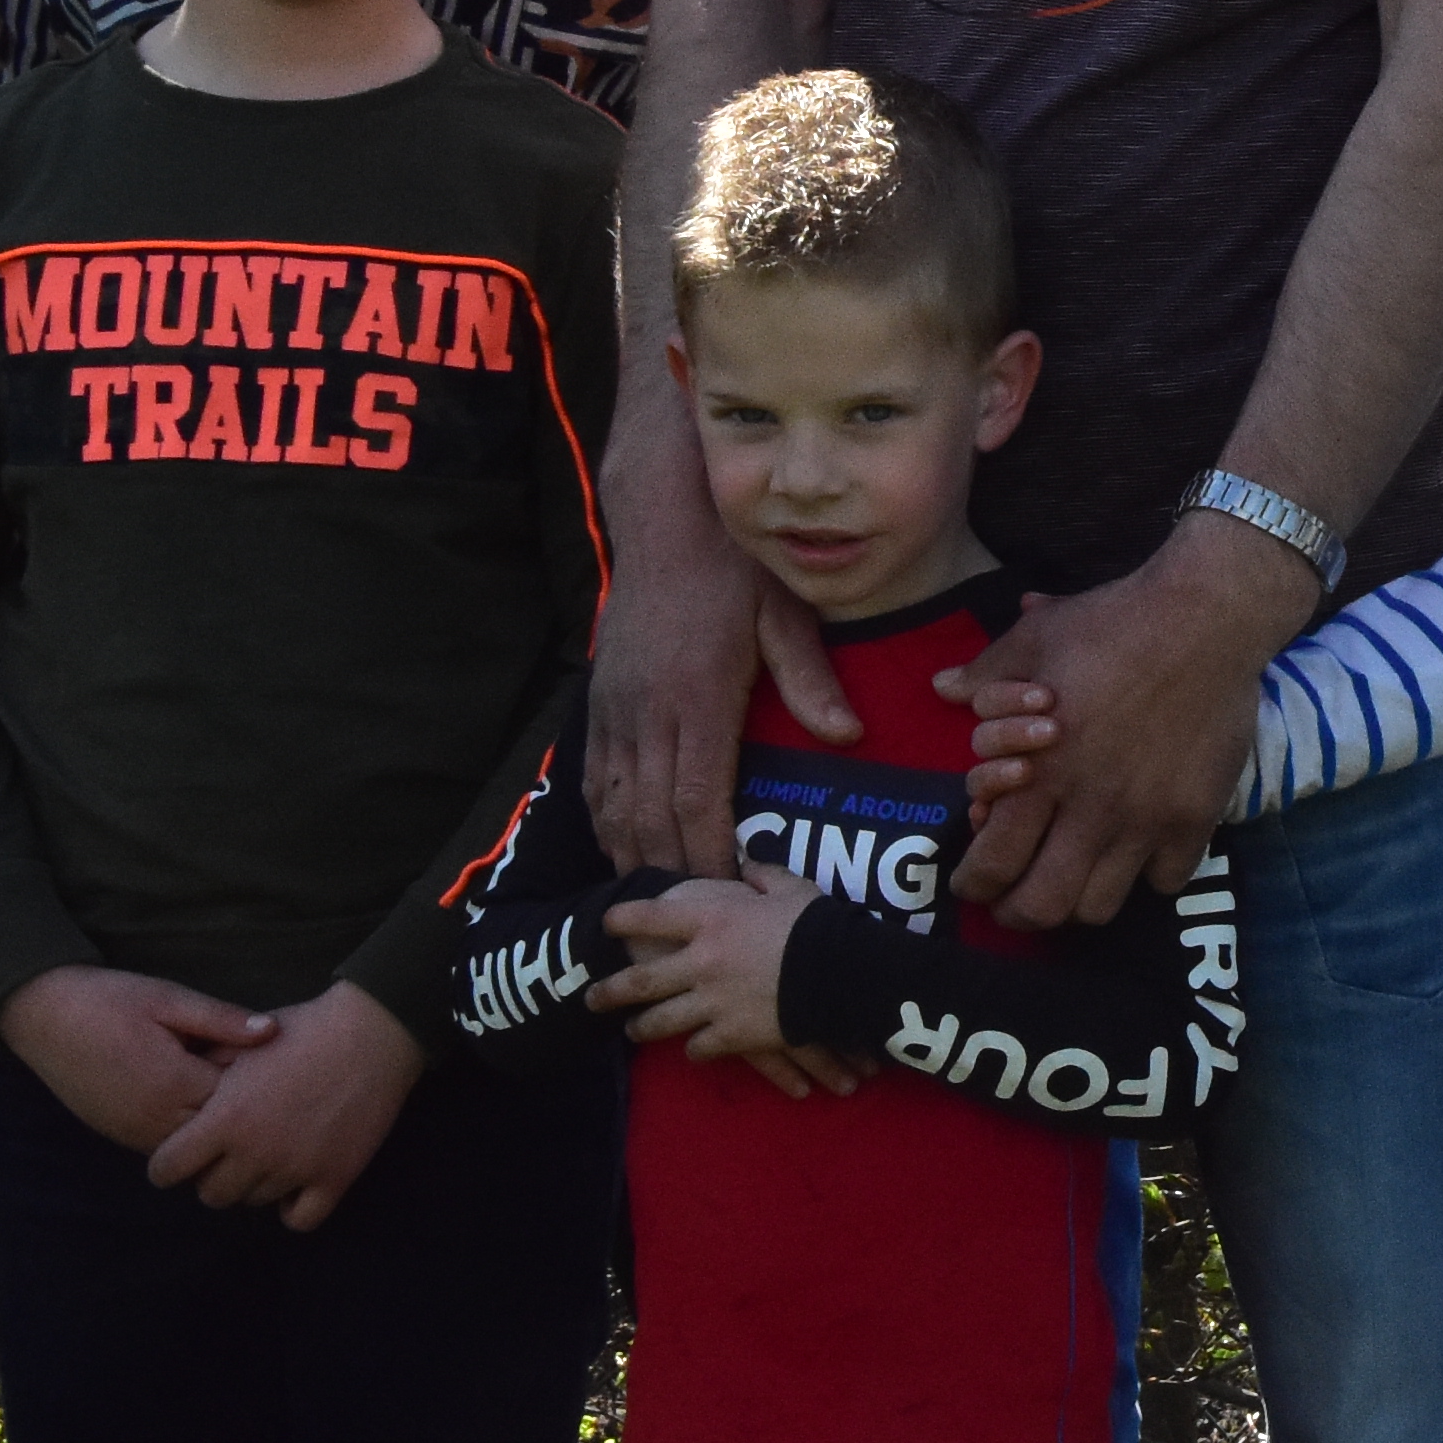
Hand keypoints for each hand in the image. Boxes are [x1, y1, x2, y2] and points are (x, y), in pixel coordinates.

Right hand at [0, 963, 273, 1155]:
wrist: (42, 1016)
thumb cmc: (109, 1000)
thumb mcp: (168, 999)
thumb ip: (221, 1020)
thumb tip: (273, 1031)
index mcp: (173, 1085)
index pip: (240, 1099)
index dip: (262, 1078)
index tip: (275, 1056)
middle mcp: (155, 1121)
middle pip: (223, 1130)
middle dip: (244, 1106)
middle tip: (263, 1075)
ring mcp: (136, 1134)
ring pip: (198, 1146)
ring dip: (216, 1121)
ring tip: (229, 1085)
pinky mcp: (123, 1136)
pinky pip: (171, 1145)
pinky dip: (190, 1127)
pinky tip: (198, 1096)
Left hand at [145, 981, 425, 1229]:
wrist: (371, 1034)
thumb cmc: (303, 1031)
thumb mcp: (243, 1044)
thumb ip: (207, 1074)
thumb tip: (181, 1096)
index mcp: (226, 1119)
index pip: (167, 1170)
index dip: (168, 1163)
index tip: (180, 1154)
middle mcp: (256, 1152)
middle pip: (211, 1194)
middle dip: (212, 1175)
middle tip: (228, 1154)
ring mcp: (296, 1169)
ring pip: (254, 1202)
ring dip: (254, 1183)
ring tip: (267, 1156)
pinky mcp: (335, 1178)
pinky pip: (299, 1219)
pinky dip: (291, 1208)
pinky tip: (294, 1183)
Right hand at [584, 464, 858, 877]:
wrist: (664, 520)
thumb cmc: (734, 567)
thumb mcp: (785, 612)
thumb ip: (810, 678)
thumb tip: (847, 735)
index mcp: (698, 698)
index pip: (699, 800)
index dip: (709, 857)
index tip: (728, 896)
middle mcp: (648, 712)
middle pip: (652, 818)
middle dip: (672, 875)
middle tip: (694, 922)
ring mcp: (616, 709)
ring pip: (616, 805)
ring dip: (633, 858)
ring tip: (657, 904)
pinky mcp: (599, 701)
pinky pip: (595, 777)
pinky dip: (606, 820)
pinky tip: (622, 849)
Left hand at [597, 872, 863, 1088]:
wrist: (841, 975)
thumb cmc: (815, 924)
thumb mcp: (790, 889)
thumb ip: (763, 875)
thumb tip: (748, 862)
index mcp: (711, 921)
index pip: (649, 916)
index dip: (623, 919)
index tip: (608, 923)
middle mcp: (700, 963)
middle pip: (639, 982)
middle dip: (609, 991)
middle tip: (591, 998)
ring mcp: (712, 1003)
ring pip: (660, 1022)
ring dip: (642, 1027)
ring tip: (632, 1029)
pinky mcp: (731, 1035)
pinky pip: (699, 1048)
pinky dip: (695, 1050)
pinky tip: (694, 1050)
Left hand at [944, 525, 1302, 930]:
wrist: (1207, 617)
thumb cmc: (1113, 624)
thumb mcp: (1038, 638)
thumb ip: (988, 673)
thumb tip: (944, 688)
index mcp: (1039, 772)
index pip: (992, 862)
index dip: (974, 885)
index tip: (974, 883)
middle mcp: (1088, 809)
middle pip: (1042, 907)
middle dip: (1019, 912)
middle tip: (1018, 898)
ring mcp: (1145, 820)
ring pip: (1101, 906)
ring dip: (1081, 899)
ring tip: (1078, 876)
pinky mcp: (1194, 818)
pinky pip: (1165, 880)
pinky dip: (1149, 875)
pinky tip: (1143, 850)